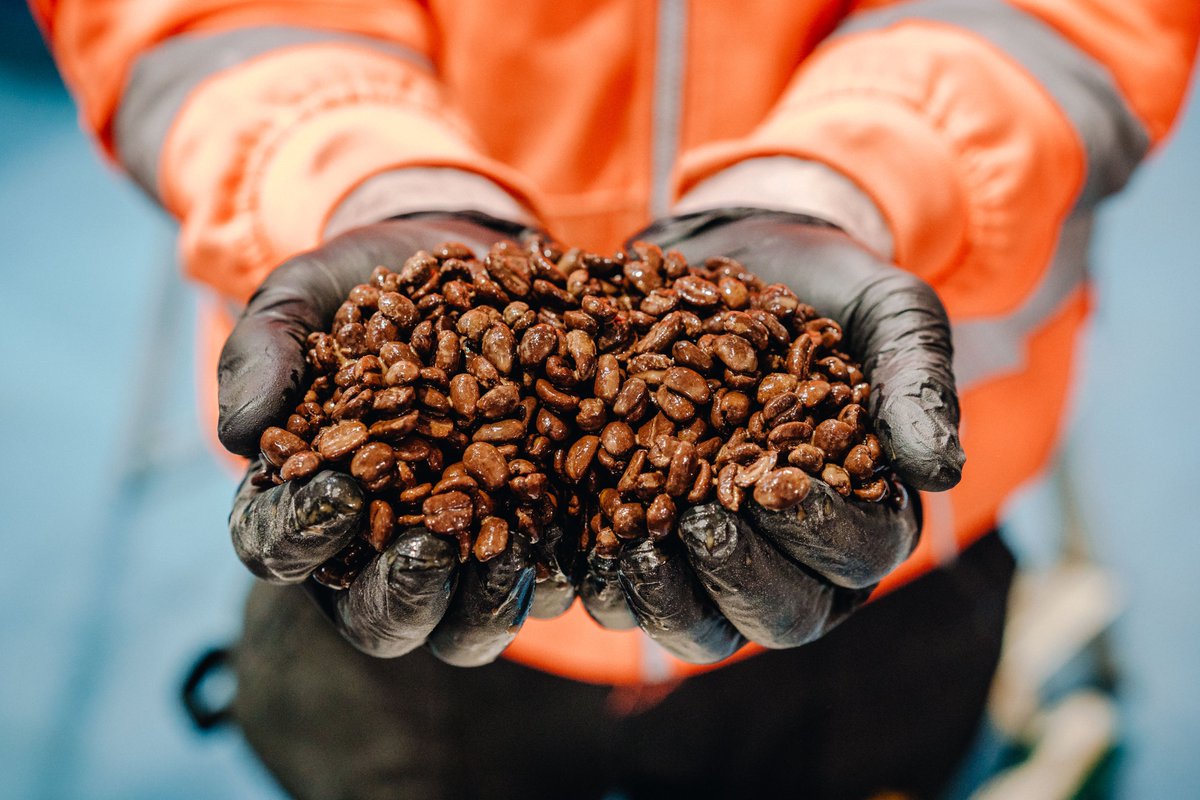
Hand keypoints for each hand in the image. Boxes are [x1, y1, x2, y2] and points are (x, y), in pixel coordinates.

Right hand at [219, 214, 544, 665]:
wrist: (460, 261)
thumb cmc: (361, 290)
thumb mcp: (300, 300)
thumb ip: (263, 355)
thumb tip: (240, 435)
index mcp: (304, 504)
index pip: (280, 545)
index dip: (302, 533)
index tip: (342, 493)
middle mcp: (378, 549)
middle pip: (376, 616)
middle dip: (401, 596)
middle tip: (430, 550)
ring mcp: (459, 551)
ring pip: (462, 626)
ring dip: (483, 605)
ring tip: (508, 548)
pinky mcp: (529, 535)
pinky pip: (543, 583)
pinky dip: (556, 568)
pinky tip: (576, 529)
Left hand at [584, 209, 963, 662]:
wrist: (742, 256)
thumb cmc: (829, 294)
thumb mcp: (891, 315)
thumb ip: (918, 384)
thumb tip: (942, 472)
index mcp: (866, 517)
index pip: (858, 555)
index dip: (819, 532)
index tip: (775, 484)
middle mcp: (796, 560)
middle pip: (781, 615)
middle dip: (739, 575)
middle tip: (700, 517)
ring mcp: (718, 563)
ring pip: (701, 629)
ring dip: (667, 597)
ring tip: (634, 539)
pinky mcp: (649, 546)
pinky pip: (627, 600)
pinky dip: (605, 581)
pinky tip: (583, 536)